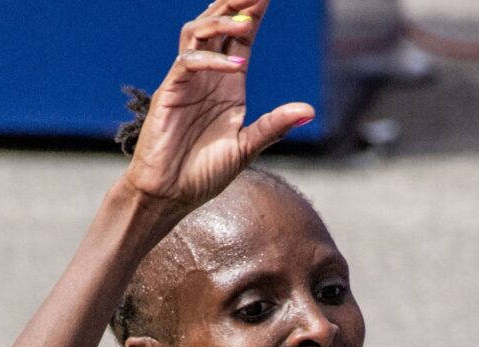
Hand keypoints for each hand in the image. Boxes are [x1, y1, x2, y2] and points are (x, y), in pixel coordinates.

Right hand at [119, 0, 316, 212]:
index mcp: (228, 84)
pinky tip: (237, 66)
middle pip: (217, 25)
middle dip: (236, 6)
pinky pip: (187, 63)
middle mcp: (207, 76)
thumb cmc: (203, 173)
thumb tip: (310, 111)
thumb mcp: (247, 148)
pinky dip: (211, 60)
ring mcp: (186, 81)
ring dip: (221, 22)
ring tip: (247, 20)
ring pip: (197, 33)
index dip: (254, 15)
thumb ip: (275, 126)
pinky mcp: (168, 92)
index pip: (241, 38)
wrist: (169, 196)